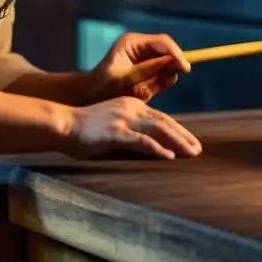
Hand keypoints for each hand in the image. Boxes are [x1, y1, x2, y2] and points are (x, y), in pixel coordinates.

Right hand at [67, 96, 201, 159]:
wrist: (63, 123)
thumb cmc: (84, 128)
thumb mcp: (112, 123)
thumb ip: (129, 130)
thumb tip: (147, 146)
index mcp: (132, 104)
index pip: (161, 117)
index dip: (178, 130)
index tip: (190, 142)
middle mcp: (131, 108)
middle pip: (165, 121)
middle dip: (184, 136)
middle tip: (198, 150)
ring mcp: (124, 119)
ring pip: (159, 128)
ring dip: (178, 142)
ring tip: (191, 154)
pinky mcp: (116, 132)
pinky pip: (142, 141)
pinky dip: (157, 148)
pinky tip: (169, 157)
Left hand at [90, 32, 190, 102]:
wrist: (91, 96)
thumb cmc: (103, 87)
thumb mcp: (124, 80)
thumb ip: (148, 70)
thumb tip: (171, 62)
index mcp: (132, 42)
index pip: (162, 42)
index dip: (176, 53)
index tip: (185, 68)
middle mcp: (140, 45)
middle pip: (166, 49)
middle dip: (174, 62)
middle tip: (179, 76)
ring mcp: (143, 55)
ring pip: (166, 61)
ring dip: (166, 73)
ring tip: (152, 86)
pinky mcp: (146, 66)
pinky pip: (162, 72)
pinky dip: (161, 80)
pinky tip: (149, 88)